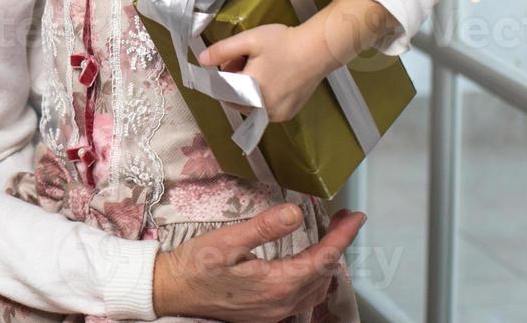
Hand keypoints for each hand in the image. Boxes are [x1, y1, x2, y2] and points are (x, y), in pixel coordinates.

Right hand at [152, 203, 364, 320]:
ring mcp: (275, 313)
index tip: (356, 217)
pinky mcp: (266, 315)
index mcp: (276, 284)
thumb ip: (265, 227)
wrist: (171, 291)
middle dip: (337, 245)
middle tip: (341, 220)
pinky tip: (307, 265)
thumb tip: (297, 213)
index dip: (342, 237)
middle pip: (324, 274)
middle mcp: (282, 303)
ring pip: (316, 289)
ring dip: (327, 263)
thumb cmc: (194, 265)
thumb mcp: (228, 239)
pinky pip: (302, 298)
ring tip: (329, 238)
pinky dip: (313, 278)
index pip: (323, 258)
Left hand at [196, 23, 332, 122]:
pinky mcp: (287, 114)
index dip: (223, 74)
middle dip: (235, 81)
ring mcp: (276, 115)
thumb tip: (201, 61)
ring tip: (262, 67)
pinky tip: (273, 78)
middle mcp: (262, 109)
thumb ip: (222, 50)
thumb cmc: (283, 43)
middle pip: (235, 98)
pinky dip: (262, 96)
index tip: (233, 59)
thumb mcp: (249, 40)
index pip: (222, 90)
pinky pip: (264, 108)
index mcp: (250, 92)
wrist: (318, 49)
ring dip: (248, 90)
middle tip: (248, 59)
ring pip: (249, 104)